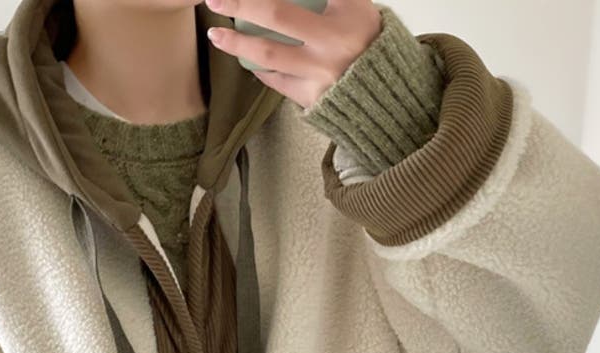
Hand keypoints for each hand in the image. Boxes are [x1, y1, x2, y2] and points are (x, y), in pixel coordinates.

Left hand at [204, 0, 381, 108]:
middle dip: (242, 2)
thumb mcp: (356, 7)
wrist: (383, 93)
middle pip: (277, 15)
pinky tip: (245, 57)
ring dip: (236, 42)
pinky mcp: (310, 97)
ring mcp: (319, 72)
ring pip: (268, 54)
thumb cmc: (367, 42)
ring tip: (216, 34)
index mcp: (346, 12)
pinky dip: (258, 67)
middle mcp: (332, 42)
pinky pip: (275, 79)